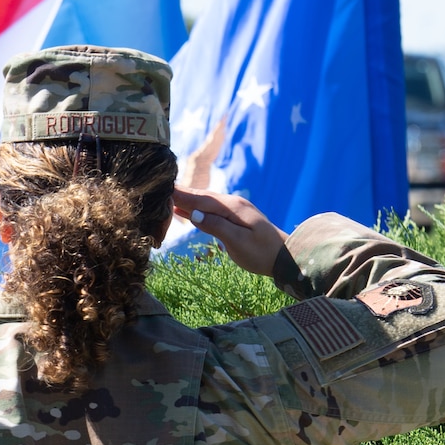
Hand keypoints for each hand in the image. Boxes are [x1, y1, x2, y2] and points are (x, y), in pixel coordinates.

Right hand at [173, 186, 289, 276]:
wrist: (285, 258)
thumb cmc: (262, 253)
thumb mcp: (238, 242)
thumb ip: (216, 226)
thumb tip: (194, 214)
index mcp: (233, 208)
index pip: (201, 200)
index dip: (181, 195)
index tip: (163, 188)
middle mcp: (233, 204)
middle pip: (201, 197)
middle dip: (181, 193)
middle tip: (159, 187)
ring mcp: (234, 210)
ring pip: (205, 202)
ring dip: (186, 199)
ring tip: (166, 195)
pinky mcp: (234, 217)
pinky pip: (210, 209)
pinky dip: (195, 208)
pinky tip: (183, 209)